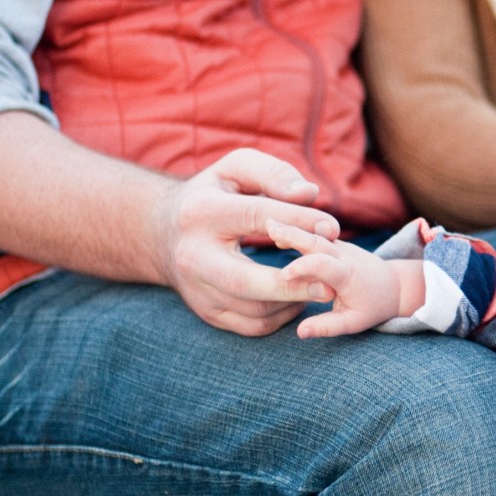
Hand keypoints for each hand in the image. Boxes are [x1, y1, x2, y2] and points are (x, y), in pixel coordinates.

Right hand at [151, 150, 340, 335]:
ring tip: (321, 287)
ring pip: (253, 309)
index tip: (332, 228)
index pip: (256, 217)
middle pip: (245, 280)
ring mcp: (196, 289)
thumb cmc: (213, 194)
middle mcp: (193, 255)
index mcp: (201, 212)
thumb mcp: (237, 169)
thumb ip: (274, 174)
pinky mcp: (207, 312)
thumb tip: (309, 194)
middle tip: (330, 282)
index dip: (298, 222)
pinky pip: (252, 326)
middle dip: (293, 284)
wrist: (163, 232)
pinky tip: (299, 299)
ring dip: (294, 302)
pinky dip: (282, 317)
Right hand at [266, 221, 421, 335]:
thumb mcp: (354, 323)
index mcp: (347, 274)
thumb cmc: (371, 307)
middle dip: (293, 234)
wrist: (392, 285)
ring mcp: (338, 244)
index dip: (304, 269)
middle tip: (268, 227)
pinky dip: (293, 229)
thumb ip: (327, 326)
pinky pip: (312, 232)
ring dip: (290, 227)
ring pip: (313, 232)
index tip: (283, 275)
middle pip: (317, 241)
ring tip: (266, 223)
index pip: (325, 266)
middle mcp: (343, 254)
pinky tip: (272, 227)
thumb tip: (301, 331)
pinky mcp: (331, 242)